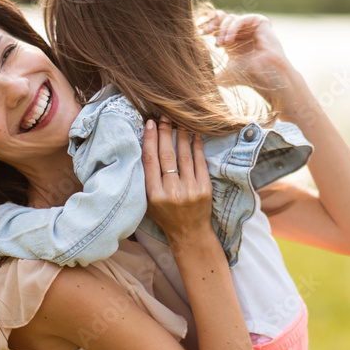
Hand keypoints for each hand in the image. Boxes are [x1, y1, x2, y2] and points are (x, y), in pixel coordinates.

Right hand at [142, 117, 212, 242]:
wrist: (189, 233)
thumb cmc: (165, 214)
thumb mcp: (148, 200)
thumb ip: (146, 178)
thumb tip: (145, 145)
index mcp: (153, 195)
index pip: (150, 161)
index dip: (149, 140)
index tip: (149, 123)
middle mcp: (171, 192)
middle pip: (167, 155)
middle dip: (165, 132)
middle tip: (163, 116)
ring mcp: (190, 190)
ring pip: (184, 156)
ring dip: (180, 135)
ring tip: (178, 121)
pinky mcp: (204, 189)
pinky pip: (200, 163)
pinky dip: (196, 146)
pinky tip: (194, 134)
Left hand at [200, 10, 293, 98]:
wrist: (265, 76)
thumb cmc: (247, 76)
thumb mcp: (224, 75)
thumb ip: (211, 75)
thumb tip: (195, 83)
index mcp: (231, 39)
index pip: (216, 24)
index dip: (207, 25)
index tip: (199, 32)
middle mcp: (240, 31)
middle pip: (221, 17)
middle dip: (211, 23)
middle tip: (204, 33)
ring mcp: (251, 26)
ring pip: (230, 18)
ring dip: (222, 30)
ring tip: (221, 44)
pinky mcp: (261, 22)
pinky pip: (241, 18)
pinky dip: (232, 28)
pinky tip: (228, 40)